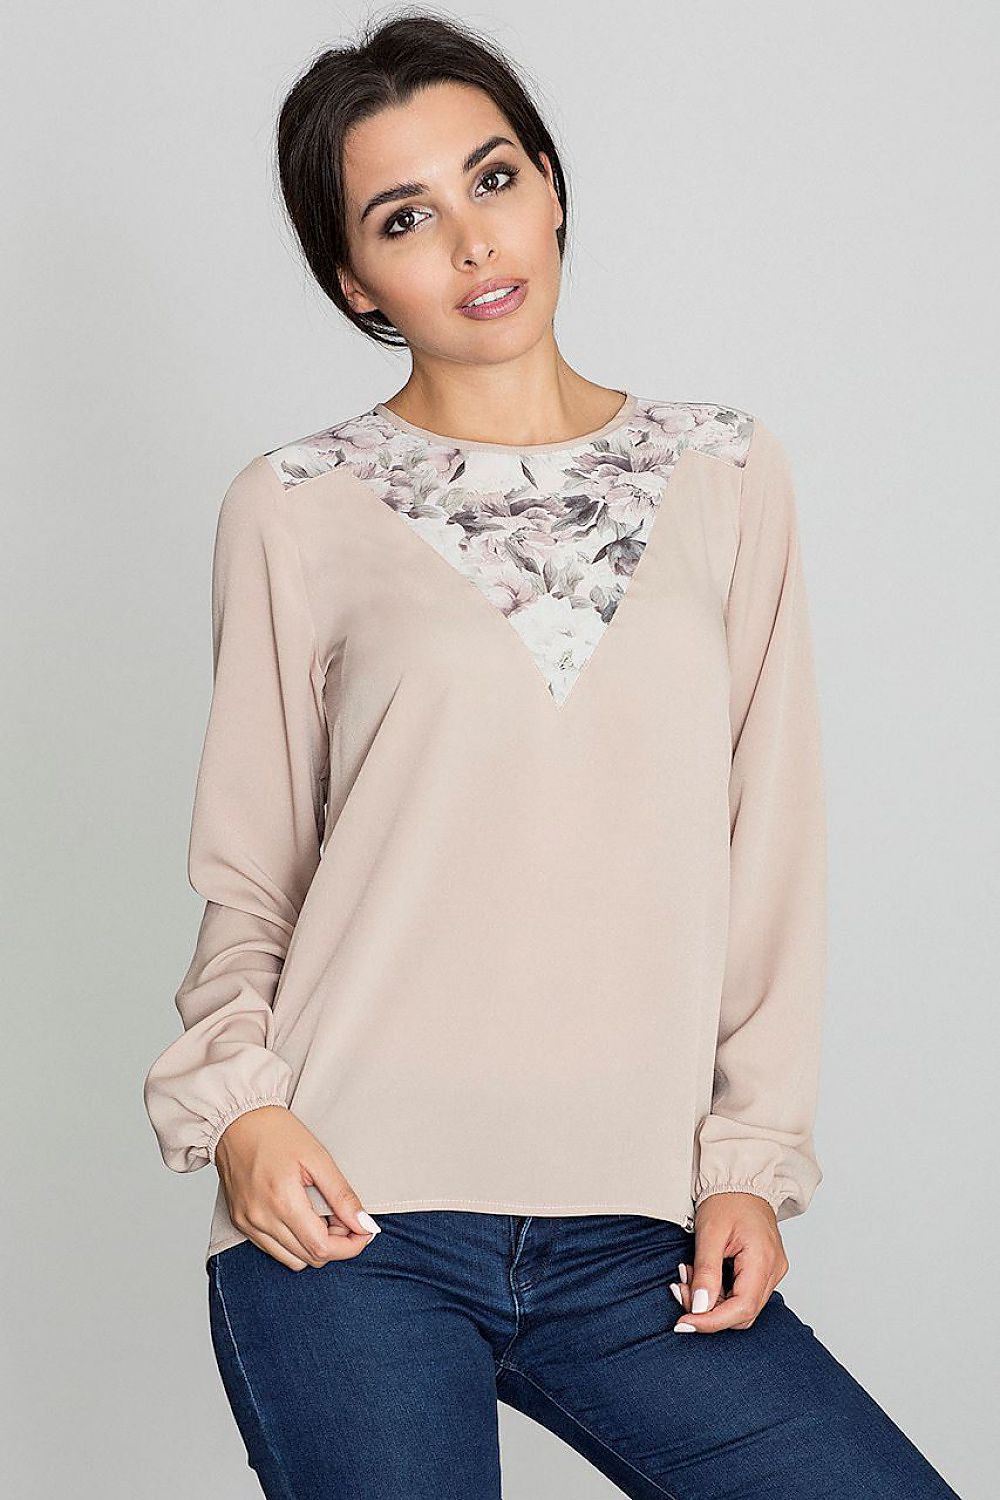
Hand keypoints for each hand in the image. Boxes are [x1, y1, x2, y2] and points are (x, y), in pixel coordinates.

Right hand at [214, 1105, 381, 1270]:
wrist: (236, 1120)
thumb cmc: (276, 1132)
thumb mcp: (317, 1157)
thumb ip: (341, 1195)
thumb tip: (364, 1224)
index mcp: (282, 1201)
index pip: (322, 1248)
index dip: (350, 1246)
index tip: (364, 1231)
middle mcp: (261, 1219)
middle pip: (309, 1258)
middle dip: (335, 1244)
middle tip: (343, 1216)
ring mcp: (248, 1224)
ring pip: (292, 1260)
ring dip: (314, 1246)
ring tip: (321, 1215)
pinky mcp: (240, 1223)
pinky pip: (273, 1250)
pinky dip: (293, 1243)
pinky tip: (301, 1217)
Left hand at [668, 1192, 787, 1332]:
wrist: (741, 1180)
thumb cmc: (727, 1200)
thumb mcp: (709, 1233)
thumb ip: (706, 1272)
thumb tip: (700, 1308)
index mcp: (763, 1260)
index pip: (741, 1309)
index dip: (711, 1321)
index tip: (684, 1322)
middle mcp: (774, 1270)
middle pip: (742, 1312)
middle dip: (707, 1309)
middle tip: (680, 1287)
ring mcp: (772, 1271)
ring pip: (741, 1305)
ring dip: (711, 1299)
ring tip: (688, 1274)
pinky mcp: (765, 1270)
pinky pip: (742, 1293)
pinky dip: (719, 1290)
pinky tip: (702, 1274)